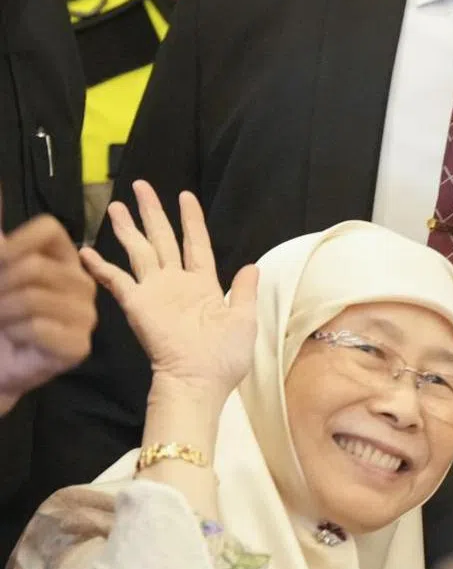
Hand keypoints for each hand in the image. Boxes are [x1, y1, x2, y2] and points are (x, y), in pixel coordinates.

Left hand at [0, 198, 95, 414]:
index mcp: (63, 259)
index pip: (49, 229)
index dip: (15, 244)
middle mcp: (81, 283)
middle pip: (34, 266)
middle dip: (0, 287)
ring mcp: (84, 315)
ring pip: (33, 297)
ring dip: (3, 312)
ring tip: (2, 323)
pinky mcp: (78, 345)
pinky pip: (39, 328)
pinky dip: (16, 334)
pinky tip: (18, 341)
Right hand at [80, 181, 257, 398]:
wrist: (200, 381)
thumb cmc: (225, 356)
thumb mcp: (243, 319)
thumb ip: (244, 291)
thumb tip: (251, 266)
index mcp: (204, 284)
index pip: (196, 243)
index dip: (191, 220)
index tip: (185, 195)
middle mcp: (177, 283)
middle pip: (163, 238)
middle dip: (152, 212)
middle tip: (141, 186)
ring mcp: (155, 292)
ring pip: (140, 251)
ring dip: (128, 228)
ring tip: (116, 205)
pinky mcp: (138, 305)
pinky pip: (117, 281)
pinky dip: (102, 267)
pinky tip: (85, 252)